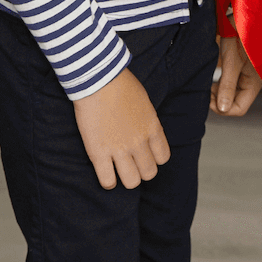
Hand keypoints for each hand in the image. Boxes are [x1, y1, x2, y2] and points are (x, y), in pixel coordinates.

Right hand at [71, 69, 170, 189]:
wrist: (99, 79)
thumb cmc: (120, 84)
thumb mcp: (144, 102)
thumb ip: (147, 121)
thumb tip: (145, 131)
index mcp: (152, 128)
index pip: (163, 157)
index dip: (153, 158)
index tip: (144, 154)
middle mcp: (139, 142)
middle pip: (149, 173)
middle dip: (141, 170)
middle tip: (131, 164)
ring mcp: (120, 149)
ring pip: (132, 181)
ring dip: (126, 178)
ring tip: (118, 170)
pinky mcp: (99, 153)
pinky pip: (108, 181)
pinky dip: (108, 181)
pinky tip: (105, 172)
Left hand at [213, 35, 261, 115]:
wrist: (249, 13)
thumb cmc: (243, 33)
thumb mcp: (231, 60)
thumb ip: (227, 85)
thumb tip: (222, 109)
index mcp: (256, 83)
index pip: (239, 108)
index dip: (222, 107)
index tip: (207, 96)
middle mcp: (255, 82)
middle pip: (236, 101)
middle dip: (219, 98)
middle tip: (206, 87)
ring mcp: (251, 75)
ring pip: (234, 92)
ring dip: (220, 90)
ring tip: (209, 81)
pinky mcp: (246, 68)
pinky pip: (235, 82)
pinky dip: (224, 82)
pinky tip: (216, 75)